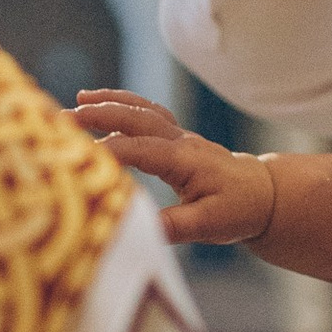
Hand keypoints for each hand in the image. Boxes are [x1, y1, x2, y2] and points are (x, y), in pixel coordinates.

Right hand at [75, 93, 271, 245]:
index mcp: (185, 160)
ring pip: (142, 111)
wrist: (263, 194)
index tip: (80, 158)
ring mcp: (179, 137)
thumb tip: (142, 231)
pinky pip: (148, 114)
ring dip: (111, 102)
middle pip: (138, 119)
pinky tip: (102, 104)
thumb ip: (175, 226)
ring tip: (80, 100)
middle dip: (103, 115)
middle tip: (67, 118)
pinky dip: (125, 105)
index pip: (141, 149)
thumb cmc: (238, 209)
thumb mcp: (210, 225)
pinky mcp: (176, 140)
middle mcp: (180, 142)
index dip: (110, 152)